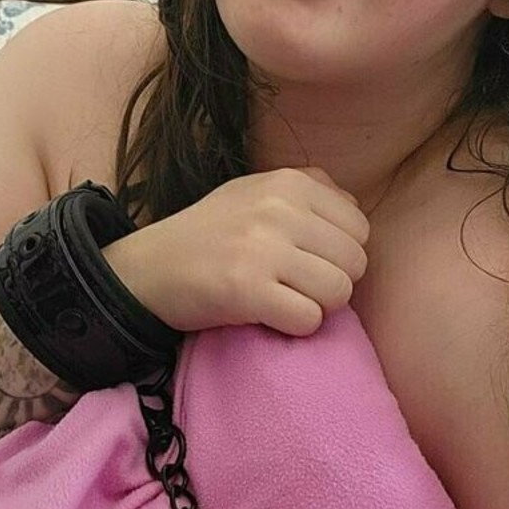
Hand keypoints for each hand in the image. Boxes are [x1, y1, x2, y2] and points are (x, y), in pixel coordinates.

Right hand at [102, 166, 368, 336]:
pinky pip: (309, 320)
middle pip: (355, 262)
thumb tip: (357, 212)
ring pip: (339, 292)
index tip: (306, 260)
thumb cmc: (209, 234)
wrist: (148, 268)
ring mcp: (263, 249)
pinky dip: (294, 327)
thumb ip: (308, 192)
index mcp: (288, 182)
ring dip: (315, 306)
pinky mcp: (247, 290)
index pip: (359, 227)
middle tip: (294, 285)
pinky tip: (268, 315)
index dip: (339, 252)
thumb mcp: (256, 192)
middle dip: (332, 282)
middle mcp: (279, 209)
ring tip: (282, 298)